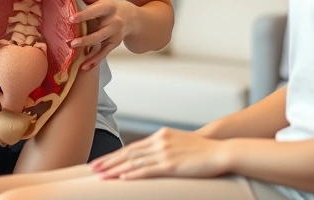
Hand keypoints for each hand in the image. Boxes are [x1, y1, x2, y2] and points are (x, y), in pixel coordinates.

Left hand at [69, 0, 135, 70]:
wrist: (131, 17)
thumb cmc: (111, 7)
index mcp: (109, 7)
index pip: (95, 11)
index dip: (83, 15)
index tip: (70, 19)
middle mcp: (114, 21)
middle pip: (99, 32)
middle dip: (86, 39)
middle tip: (71, 42)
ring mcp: (115, 34)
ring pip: (101, 44)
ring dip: (88, 51)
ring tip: (75, 54)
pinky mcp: (114, 44)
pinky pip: (104, 54)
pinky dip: (94, 61)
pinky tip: (84, 67)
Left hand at [89, 127, 229, 179]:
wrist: (220, 151)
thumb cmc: (202, 150)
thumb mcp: (179, 143)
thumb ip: (164, 147)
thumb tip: (150, 156)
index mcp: (161, 136)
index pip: (132, 147)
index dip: (115, 155)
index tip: (102, 161)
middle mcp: (160, 142)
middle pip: (128, 153)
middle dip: (109, 162)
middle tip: (93, 169)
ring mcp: (165, 153)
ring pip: (134, 162)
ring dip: (115, 169)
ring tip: (101, 175)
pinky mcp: (172, 165)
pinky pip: (148, 170)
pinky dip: (133, 174)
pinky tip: (123, 178)